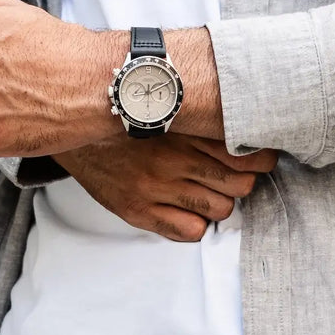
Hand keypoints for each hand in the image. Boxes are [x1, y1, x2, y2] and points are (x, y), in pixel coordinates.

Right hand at [54, 133, 278, 242]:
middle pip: (240, 184)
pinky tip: (186, 209)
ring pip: (220, 209)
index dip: (260, 159)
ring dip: (219, 202)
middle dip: (242, 182)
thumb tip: (246, 118)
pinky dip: (196, 223)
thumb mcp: (167, 103)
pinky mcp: (138, 210)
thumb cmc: (127, 114)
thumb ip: (202, 115)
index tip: (258, 158)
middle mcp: (173, 159)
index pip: (244, 153)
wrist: (74, 125)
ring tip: (206, 191)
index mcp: (184, 129)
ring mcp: (155, 187)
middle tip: (231, 176)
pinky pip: (190, 231)